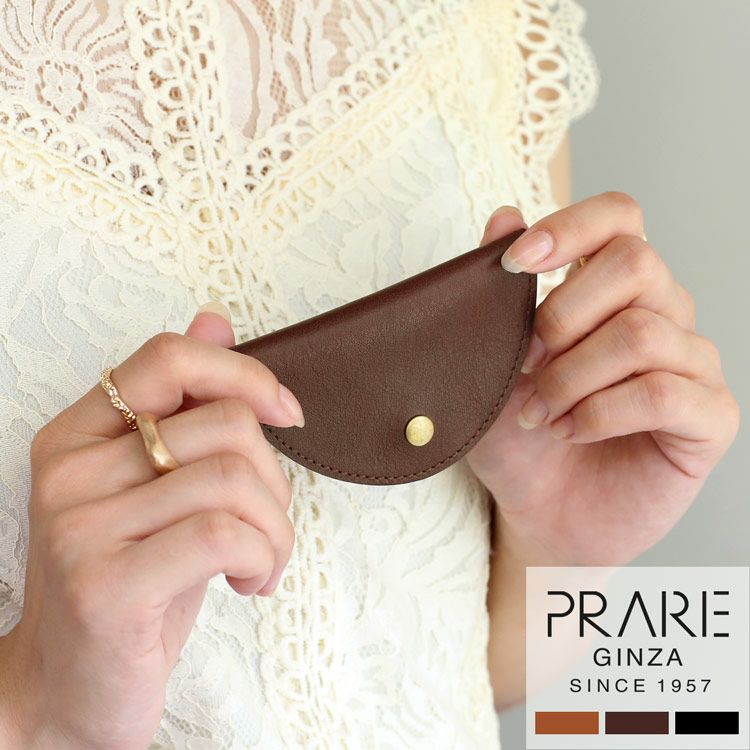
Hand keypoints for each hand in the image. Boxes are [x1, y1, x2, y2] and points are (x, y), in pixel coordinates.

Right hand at [0, 303, 303, 748]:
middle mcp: (70, 471)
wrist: (71, 690)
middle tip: (266, 524)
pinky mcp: (106, 586)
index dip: (245, 373)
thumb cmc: (133, 581)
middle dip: (275, 479)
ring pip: (234, 479)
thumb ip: (184, 405)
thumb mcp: (159, 488)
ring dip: (277, 528)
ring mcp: (81, 527)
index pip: (169, 358)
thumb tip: (216, 319)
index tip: (287, 412)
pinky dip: (264, 557)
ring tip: (261, 561)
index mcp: (80, 434)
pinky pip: (224, 534)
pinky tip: (249, 582)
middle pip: (225, 424)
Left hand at [466, 194, 739, 565]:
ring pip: (641, 332)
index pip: (619, 218)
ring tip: (537, 414)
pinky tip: (571, 431)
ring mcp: (690, 364)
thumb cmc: (517, 438)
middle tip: (523, 366)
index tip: (516, 264)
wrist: (540, 512)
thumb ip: (497, 295)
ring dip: (571, 377)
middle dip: (563, 315)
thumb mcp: (489, 366)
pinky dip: (601, 412)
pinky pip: (663, 392)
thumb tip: (503, 214)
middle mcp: (660, 315)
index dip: (571, 227)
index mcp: (610, 291)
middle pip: (636, 262)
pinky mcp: (709, 417)